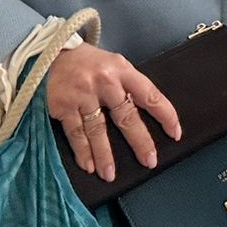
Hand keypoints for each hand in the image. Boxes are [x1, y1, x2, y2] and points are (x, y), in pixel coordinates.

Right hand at [46, 44, 180, 182]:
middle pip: (126, 115)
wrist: (51, 51)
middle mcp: (105, 81)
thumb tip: (146, 116)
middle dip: (139, 141)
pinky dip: (82, 151)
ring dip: (105, 154)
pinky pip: (75, 132)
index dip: (165, 115)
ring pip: (98, 129)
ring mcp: (83, 93)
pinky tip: (89, 165)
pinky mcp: (63, 105)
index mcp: (123, 70)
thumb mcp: (115, 65)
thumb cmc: (90, 63)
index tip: (175, 133)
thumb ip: (128, 86)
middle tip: (149, 161)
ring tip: (110, 174)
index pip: (150, 95)